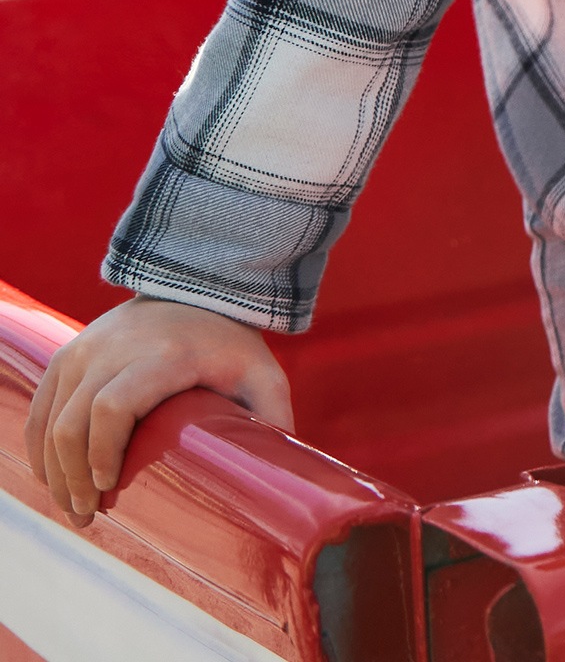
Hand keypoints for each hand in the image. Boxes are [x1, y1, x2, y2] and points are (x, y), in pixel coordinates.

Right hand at [25, 295, 293, 525]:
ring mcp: (86, 347)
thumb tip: (285, 478)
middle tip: (88, 516)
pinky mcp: (69, 353)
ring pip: (51, 417)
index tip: (109, 489)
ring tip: (74, 508)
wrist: (196, 286)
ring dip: (54, 470)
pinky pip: (41, 406)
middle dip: (73, 477)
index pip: (114, 405)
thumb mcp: (260, 373)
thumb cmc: (231, 341)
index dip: (102, 452)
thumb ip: (273, 417)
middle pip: (74, 420)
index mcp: (164, 354)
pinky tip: (51, 478)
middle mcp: (115, 347)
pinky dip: (39, 447)